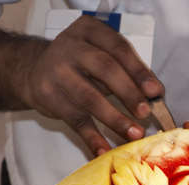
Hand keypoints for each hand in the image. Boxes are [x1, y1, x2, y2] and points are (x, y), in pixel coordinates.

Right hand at [22, 15, 163, 155]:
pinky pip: (76, 121)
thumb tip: (153, 95)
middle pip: (105, 69)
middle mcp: (71, 47)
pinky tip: (105, 151)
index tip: (155, 91)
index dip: (138, 71)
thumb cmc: (76, 63)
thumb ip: (124, 69)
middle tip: (145, 112)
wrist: (33, 71)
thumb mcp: (97, 53)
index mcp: (89, 30)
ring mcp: (57, 73)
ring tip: (134, 133)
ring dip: (115, 119)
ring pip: (90, 98)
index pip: (118, 49)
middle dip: (129, 93)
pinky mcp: (50, 98)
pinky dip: (92, 138)